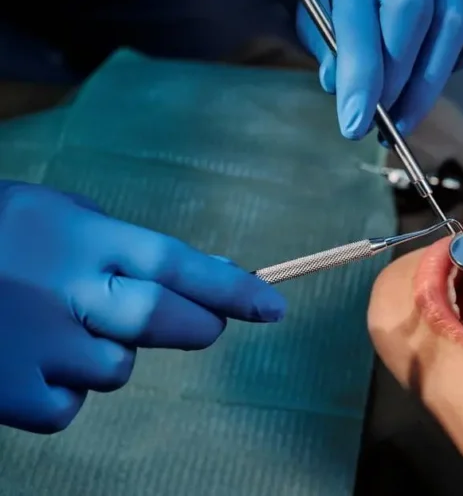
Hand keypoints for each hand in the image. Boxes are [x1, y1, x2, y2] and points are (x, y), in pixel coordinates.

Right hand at [0, 182, 285, 433]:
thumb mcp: (56, 218)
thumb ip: (121, 245)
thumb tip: (198, 274)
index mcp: (79, 238)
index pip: (174, 263)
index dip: (230, 288)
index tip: (273, 307)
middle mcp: (63, 291)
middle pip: (162, 320)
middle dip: (197, 326)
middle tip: (203, 324)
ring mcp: (35, 345)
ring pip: (117, 370)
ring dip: (106, 355)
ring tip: (58, 329)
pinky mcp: (8, 393)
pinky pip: (69, 407)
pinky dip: (61, 390)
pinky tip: (29, 360)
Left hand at [297, 0, 462, 138]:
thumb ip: (323, 30)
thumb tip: (337, 83)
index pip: (359, 19)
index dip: (360, 76)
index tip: (355, 125)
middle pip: (413, 18)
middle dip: (400, 83)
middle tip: (388, 125)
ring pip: (455, 23)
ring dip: (432, 80)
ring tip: (409, 112)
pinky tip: (449, 66)